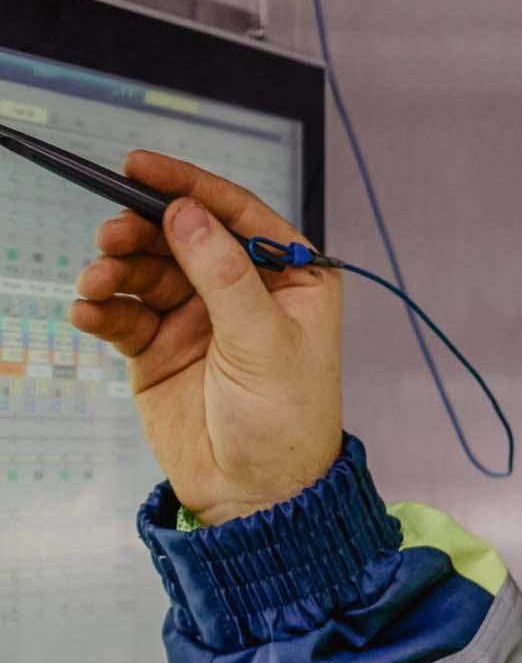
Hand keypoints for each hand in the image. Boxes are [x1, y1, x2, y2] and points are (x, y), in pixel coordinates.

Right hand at [68, 151, 343, 525]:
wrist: (257, 495)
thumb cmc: (286, 424)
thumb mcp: (264, 341)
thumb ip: (223, 274)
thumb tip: (186, 212)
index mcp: (290, 280)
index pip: (236, 214)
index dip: (188, 185)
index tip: (140, 166)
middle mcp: (242, 291)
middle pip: (179, 234)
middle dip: (141, 229)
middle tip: (112, 235)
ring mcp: (197, 317)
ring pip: (144, 268)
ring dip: (115, 267)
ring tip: (97, 280)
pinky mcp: (159, 347)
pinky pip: (122, 311)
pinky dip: (102, 306)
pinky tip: (89, 310)